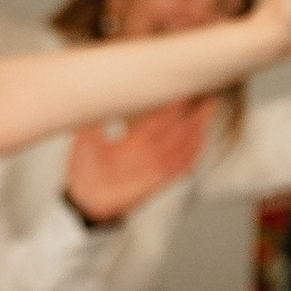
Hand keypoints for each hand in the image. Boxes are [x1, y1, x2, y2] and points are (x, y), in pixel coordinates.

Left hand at [62, 97, 208, 221]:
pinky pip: (179, 167)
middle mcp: (146, 151)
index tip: (179, 89)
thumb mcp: (85, 142)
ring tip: (206, 115)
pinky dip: (191, 155)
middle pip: (175, 129)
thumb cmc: (84, 172)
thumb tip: (93, 98)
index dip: (168, 105)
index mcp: (132, 140)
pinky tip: (200, 142)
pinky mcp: (156, 182)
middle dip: (191, 114)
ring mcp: (153, 166)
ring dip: (195, 131)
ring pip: (181, 146)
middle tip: (205, 97)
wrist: (85, 201)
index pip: (156, 119)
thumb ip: (91, 122)